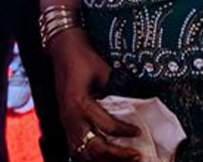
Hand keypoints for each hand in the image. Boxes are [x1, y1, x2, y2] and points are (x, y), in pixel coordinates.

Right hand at [50, 33, 141, 161]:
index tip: (138, 132)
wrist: (63, 50)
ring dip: (103, 160)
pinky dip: (90, 157)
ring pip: (82, 154)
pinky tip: (102, 158)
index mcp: (80, 104)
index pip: (107, 126)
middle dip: (117, 156)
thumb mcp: (105, 72)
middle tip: (136, 155)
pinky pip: (75, 149)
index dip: (125, 131)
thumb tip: (138, 106)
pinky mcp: (65, 125)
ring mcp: (65, 123)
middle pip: (94, 148)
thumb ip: (118, 91)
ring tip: (122, 159)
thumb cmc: (83, 59)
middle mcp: (70, 118)